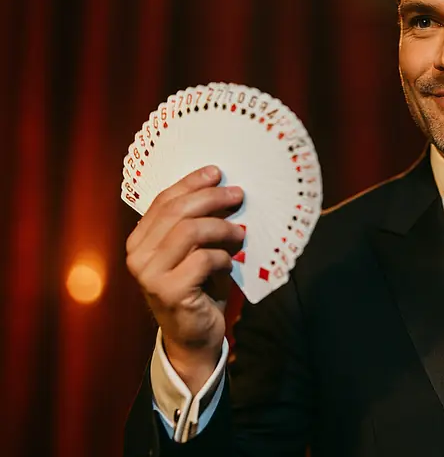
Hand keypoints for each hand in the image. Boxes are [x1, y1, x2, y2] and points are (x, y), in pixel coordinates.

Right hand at [126, 165, 245, 390]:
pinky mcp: (169, 292)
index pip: (163, 201)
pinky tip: (230, 263)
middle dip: (211, 198)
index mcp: (140, 241)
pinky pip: (203, 259)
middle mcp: (138, 256)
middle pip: (176, 212)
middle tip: (238, 195)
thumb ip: (197, 224)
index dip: (190, 183)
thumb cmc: (198, 287)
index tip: (216, 172)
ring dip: (221, 227)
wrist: (195, 336)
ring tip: (240, 233)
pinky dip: (223, 257)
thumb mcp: (194, 251)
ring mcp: (149, 275)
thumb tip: (223, 189)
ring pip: (189, 231)